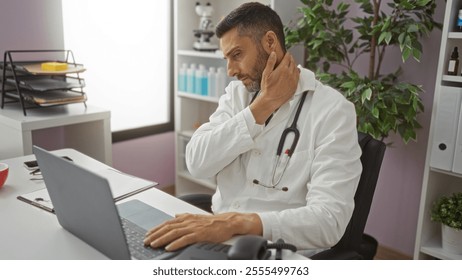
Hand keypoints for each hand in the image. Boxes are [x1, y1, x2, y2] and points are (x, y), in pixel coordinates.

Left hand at [144, 212, 261, 250]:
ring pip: (174, 233)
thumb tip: (175, 215)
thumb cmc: (214, 222)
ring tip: (153, 244)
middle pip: (168, 227)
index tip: (148, 234)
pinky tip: (169, 247)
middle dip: (155, 234)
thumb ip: (185, 216)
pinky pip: (185, 239)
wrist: (228, 222)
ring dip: (162, 239)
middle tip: (146, 241)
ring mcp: (194, 227)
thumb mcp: (197, 217)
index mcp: (186, 217)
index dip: (156, 229)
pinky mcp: (200, 234)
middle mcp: (188, 221)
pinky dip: (175, 243)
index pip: (167, 223)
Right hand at [251, 51, 299, 123]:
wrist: (271, 100)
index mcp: (283, 69)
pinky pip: (298, 76)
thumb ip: (270, 62)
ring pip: (296, 69)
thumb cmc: (267, 88)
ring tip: (291, 64)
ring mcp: (294, 80)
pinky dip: (297, 72)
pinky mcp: (295, 85)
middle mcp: (290, 73)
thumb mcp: (266, 74)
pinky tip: (294, 72)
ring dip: (294, 65)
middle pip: (293, 62)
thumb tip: (274, 53)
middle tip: (288, 58)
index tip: (286, 53)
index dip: (287, 54)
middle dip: (290, 59)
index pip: (288, 58)